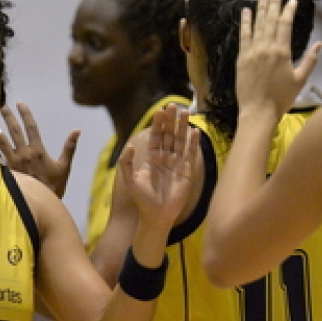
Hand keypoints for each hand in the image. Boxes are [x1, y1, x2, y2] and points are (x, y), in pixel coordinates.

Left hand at [0, 102, 79, 197]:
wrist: (41, 203)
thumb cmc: (54, 186)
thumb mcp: (64, 166)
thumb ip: (69, 147)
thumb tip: (77, 131)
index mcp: (38, 150)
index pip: (31, 127)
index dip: (25, 114)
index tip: (20, 103)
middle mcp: (24, 153)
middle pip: (15, 131)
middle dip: (8, 117)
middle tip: (2, 106)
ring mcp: (14, 162)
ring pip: (3, 143)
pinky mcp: (8, 171)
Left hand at [120, 105, 197, 227]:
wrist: (156, 215)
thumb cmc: (142, 200)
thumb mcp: (130, 180)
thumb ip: (126, 163)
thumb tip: (129, 145)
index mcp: (152, 158)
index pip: (156, 136)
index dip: (158, 124)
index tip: (160, 110)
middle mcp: (165, 158)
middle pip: (169, 135)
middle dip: (171, 120)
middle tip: (173, 105)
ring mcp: (176, 164)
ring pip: (180, 141)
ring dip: (183, 127)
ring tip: (186, 112)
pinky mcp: (187, 171)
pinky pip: (190, 154)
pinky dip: (193, 143)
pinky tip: (195, 131)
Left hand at [236, 0, 321, 120]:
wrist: (258, 112)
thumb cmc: (281, 98)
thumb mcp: (300, 79)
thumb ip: (310, 60)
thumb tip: (320, 44)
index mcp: (282, 52)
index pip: (285, 24)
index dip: (289, 10)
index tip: (292, 0)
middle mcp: (266, 48)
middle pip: (271, 20)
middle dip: (274, 3)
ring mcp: (252, 52)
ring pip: (257, 25)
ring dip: (260, 8)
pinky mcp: (241, 58)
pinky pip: (243, 36)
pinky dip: (245, 23)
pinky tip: (246, 11)